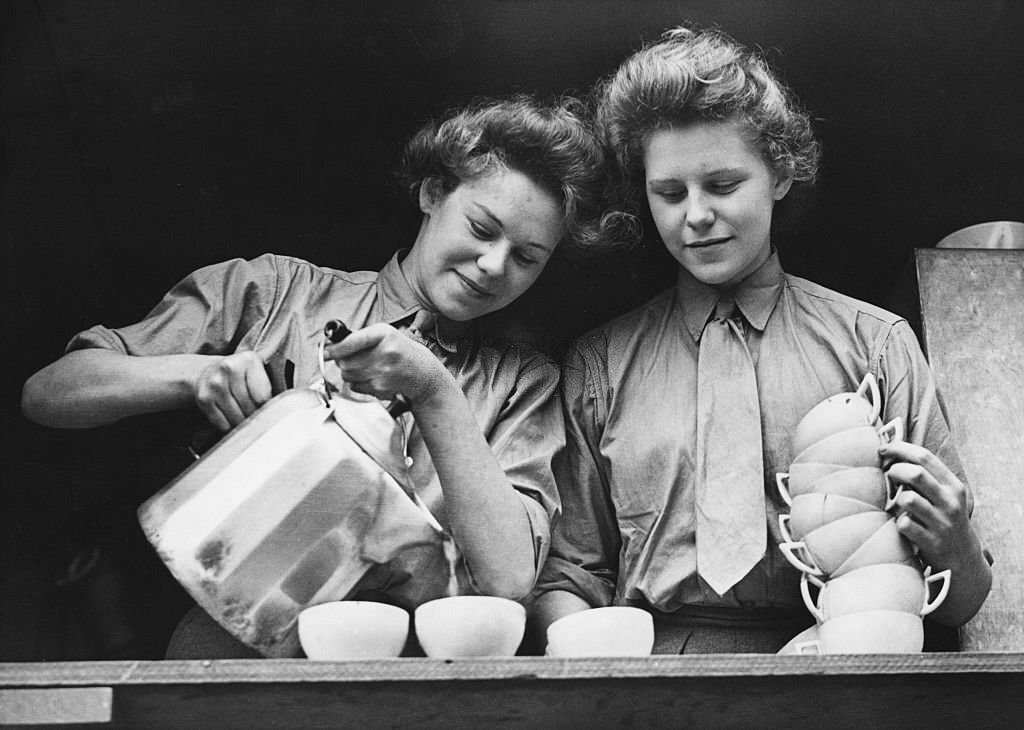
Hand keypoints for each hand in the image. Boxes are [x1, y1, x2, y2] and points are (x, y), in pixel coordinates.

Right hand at [194, 351, 272, 430]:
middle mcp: (229, 368)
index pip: (263, 396)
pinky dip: (229, 426)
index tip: (267, 408)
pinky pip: (222, 424)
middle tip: (256, 415)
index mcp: (249, 360)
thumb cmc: (241, 375)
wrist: (210, 371)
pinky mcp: (203, 398)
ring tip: (245, 417)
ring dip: (243, 423)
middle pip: (250, 407)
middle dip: (255, 416)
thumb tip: (278, 413)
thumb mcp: (257, 372)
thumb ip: (269, 387)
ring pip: (237, 418)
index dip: (267, 407)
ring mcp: (214, 384)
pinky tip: (231, 418)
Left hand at [323, 323, 446, 404]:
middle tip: (348, 358)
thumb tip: (331, 345)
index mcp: (384, 334)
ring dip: (349, 372)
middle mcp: (385, 353)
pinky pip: (356, 386)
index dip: (334, 348)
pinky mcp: (381, 388)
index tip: (326, 350)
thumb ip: (361, 337)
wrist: (424, 375)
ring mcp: (383, 372)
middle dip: (341, 361)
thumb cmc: (403, 352)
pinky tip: (372, 377)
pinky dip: (358, 382)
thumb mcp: (386, 335)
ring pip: (348, 375)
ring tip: (363, 367)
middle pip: (345, 362)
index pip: (351, 341)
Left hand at [880, 441, 980, 570]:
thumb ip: (927, 476)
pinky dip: (897, 522)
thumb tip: (893, 452)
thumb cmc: (945, 519)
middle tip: (887, 475)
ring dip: (895, 499)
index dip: (899, 449)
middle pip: (915, 473)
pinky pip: (904, 524)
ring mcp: (942, 522)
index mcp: (953, 486)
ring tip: (897, 503)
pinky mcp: (931, 541)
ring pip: (907, 499)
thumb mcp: (946, 496)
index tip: (883, 448)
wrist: (962, 558)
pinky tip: (902, 523)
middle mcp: (950, 502)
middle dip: (894, 470)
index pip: (925, 457)